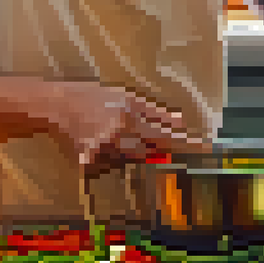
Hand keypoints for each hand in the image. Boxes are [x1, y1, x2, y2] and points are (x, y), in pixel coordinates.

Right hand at [44, 81, 211, 175]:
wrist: (54, 105)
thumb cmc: (91, 97)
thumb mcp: (124, 96)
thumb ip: (153, 111)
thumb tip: (181, 122)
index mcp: (130, 115)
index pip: (166, 134)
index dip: (188, 143)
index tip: (208, 149)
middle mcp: (120, 133)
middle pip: (147, 151)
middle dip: (149, 146)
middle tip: (143, 138)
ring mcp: (104, 149)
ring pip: (127, 159)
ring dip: (124, 151)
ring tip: (105, 134)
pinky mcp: (89, 161)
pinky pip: (108, 166)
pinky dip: (106, 157)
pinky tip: (93, 143)